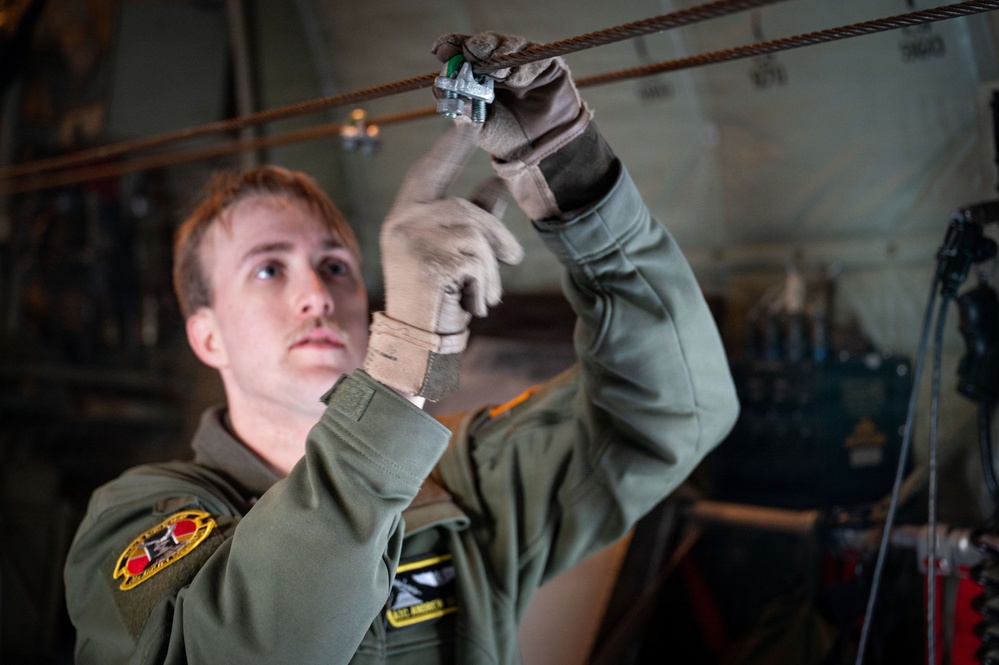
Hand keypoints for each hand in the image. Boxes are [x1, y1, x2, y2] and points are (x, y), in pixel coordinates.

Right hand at [363, 125, 523, 400]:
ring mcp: (410, 242)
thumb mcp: (456, 255)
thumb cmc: (437, 300)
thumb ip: (473, 219)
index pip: (428, 173)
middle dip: (496, 238)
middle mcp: (401, 224)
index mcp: (403, 217)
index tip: (470, 120)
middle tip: (514, 260)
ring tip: (482, 296)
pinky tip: (471, 304)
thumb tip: (498, 182)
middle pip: (466, 212)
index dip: (449, 148)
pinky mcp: (427, 264)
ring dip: (491, 271)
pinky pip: (477, 261)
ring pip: (475, 237)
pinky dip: (484, 286)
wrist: (417, 347)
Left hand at [431, 31, 589, 161]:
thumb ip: (461, 109)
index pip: (463, 51)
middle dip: (477, 46)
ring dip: (499, 56)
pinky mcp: (547, 66)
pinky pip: (535, 58)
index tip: (440, 49)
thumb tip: (440, 88)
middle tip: (470, 53)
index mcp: (478, 73)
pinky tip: (514, 80)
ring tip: (494, 73)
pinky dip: (523, 68)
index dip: (452, 46)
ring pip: (511, 45)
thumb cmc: (504, 136)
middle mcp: (500, 63)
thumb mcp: (477, 127)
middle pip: (487, 43)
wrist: (536, 150)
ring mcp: (524, 62)